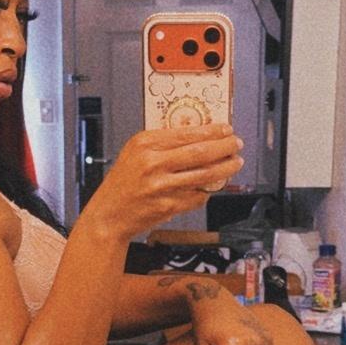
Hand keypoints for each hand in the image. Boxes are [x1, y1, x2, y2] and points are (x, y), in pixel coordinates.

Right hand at [84, 123, 243, 240]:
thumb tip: (200, 136)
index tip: (226, 129)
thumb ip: (163, 143)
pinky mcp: (168, 206)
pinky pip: (197, 196)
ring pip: (204, 175)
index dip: (212, 131)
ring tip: (234, 163)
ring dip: (225, 169)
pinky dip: (207, 190)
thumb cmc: (123, 183)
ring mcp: (162, 186)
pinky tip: (211, 186)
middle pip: (200, 152)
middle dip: (225, 147)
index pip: (187, 133)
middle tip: (236, 144)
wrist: (109, 215)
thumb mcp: (135, 152)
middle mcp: (153, 163)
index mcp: (145, 144)